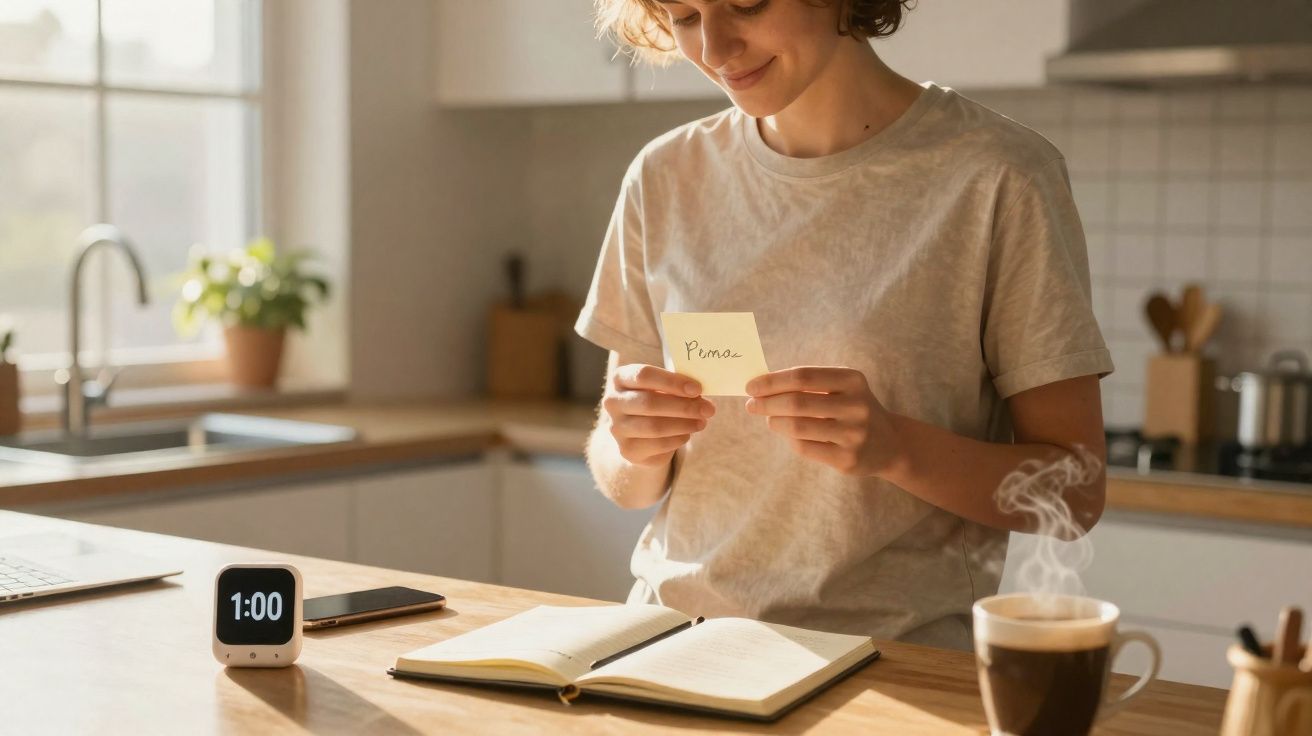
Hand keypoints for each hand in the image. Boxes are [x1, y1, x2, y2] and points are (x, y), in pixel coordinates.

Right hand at [603, 364, 715, 466]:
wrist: (638, 433)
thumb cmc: (655, 401)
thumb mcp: (662, 388)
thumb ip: (676, 387)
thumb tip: (699, 394)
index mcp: (620, 378)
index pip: (644, 375)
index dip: (672, 382)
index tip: (697, 389)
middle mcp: (613, 402)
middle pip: (649, 403)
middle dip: (684, 406)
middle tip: (708, 409)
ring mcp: (617, 428)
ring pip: (654, 427)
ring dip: (684, 424)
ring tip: (702, 421)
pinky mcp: (627, 450)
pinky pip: (658, 445)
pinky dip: (678, 439)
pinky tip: (687, 433)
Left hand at [744, 367, 900, 476]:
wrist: (889, 444)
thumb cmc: (851, 408)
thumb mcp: (840, 388)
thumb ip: (806, 384)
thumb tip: (760, 386)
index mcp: (852, 380)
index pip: (803, 376)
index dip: (772, 381)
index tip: (751, 386)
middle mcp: (856, 406)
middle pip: (797, 402)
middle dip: (767, 403)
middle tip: (751, 405)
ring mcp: (853, 435)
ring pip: (797, 427)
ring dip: (774, 422)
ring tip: (769, 419)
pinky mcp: (848, 459)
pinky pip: (804, 448)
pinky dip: (790, 440)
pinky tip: (789, 434)